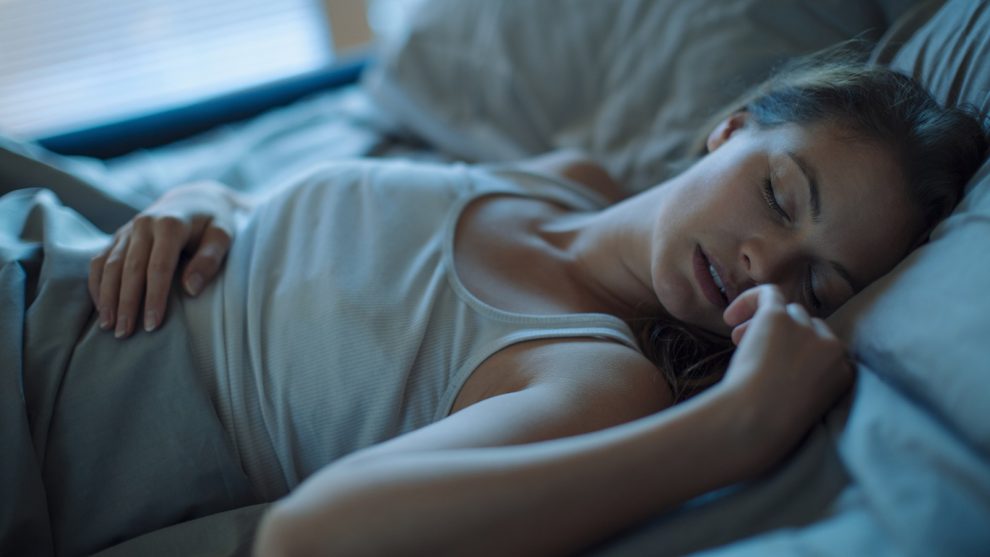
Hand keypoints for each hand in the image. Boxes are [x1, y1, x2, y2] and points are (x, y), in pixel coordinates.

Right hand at [88, 181, 239, 337]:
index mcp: (170, 223)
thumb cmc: (214, 222)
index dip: (154, 297)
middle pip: (129, 269)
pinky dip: (97, 284)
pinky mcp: (119, 236)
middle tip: (124, 334)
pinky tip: (100, 307)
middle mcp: (144, 224)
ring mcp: (128, 230)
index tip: (152, 325)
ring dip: (107, 297)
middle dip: (126, 303)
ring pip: (110, 265)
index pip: (158, 266)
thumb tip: (191, 288)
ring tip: (108, 326)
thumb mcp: (222, 235)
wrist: (195, 199)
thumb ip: (210, 258)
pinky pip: (100, 260)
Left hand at [719, 285, 852, 446]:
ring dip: (765, 323)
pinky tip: (729, 317)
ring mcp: (808, 330)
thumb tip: (779, 359)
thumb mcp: (802, 401)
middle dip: (782, 336)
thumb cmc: (769, 423)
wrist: (758, 421)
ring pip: (791, 312)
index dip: (798, 351)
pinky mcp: (780, 317)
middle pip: (809, 327)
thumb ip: (804, 377)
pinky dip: (750, 300)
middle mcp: (833, 348)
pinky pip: (769, 293)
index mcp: (844, 374)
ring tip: (737, 339)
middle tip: (750, 350)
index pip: (825, 349)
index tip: (774, 365)